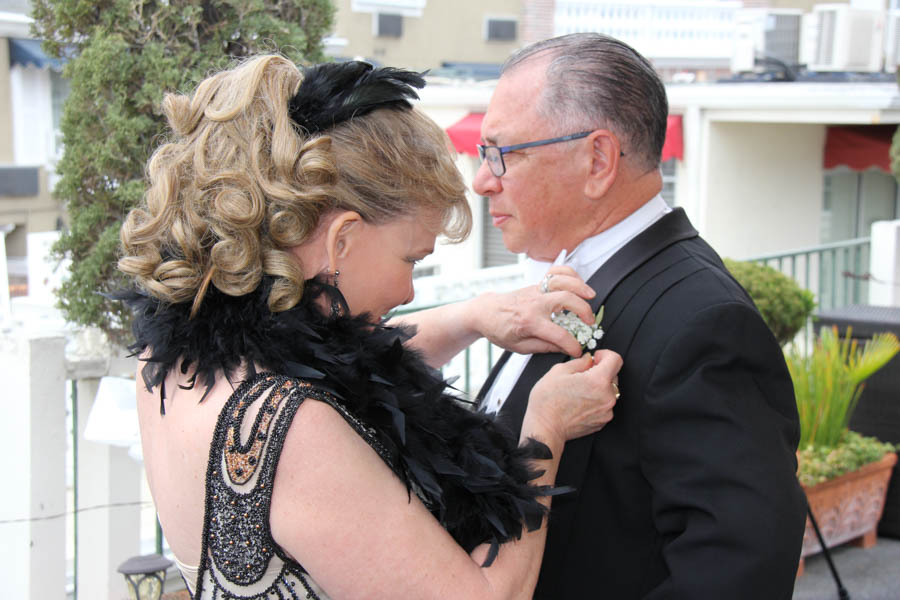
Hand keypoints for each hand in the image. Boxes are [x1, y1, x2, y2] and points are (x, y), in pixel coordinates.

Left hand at [469, 266, 596, 357]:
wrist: (485, 312)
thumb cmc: (499, 330)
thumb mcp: (519, 347)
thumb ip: (543, 347)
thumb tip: (563, 348)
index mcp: (529, 322)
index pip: (558, 335)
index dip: (572, 345)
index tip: (577, 350)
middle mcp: (534, 304)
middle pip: (566, 300)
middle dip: (584, 311)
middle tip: (590, 323)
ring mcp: (536, 291)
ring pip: (562, 281)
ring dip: (580, 287)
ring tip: (591, 297)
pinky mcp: (536, 285)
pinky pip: (554, 272)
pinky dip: (568, 273)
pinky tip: (577, 281)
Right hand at [526, 350, 621, 443]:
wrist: (545, 428)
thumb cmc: (548, 403)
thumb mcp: (559, 371)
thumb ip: (579, 361)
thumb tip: (588, 359)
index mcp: (598, 381)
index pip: (615, 359)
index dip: (605, 354)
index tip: (596, 358)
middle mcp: (607, 396)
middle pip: (613, 375)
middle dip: (600, 371)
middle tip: (582, 375)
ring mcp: (606, 411)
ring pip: (609, 391)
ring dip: (599, 387)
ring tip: (579, 391)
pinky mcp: (603, 421)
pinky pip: (605, 404)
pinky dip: (597, 400)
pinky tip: (580, 402)